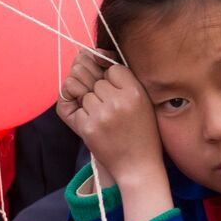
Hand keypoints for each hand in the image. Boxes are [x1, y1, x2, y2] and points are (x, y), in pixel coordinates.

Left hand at [57, 50, 164, 185]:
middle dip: (100, 93)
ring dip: (91, 105)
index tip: (119, 94)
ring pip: (85, 94)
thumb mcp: (143, 101)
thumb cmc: (141, 132)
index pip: (113, 68)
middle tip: (111, 110)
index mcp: (135, 92)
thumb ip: (123, 78)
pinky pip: (77, 109)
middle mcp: (119, 101)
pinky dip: (84, 117)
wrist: (138, 165)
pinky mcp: (88, 128)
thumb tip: (94, 54)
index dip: (113, 80)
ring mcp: (102, 115)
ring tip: (106, 121)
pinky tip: (98, 127)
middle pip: (96, 81)